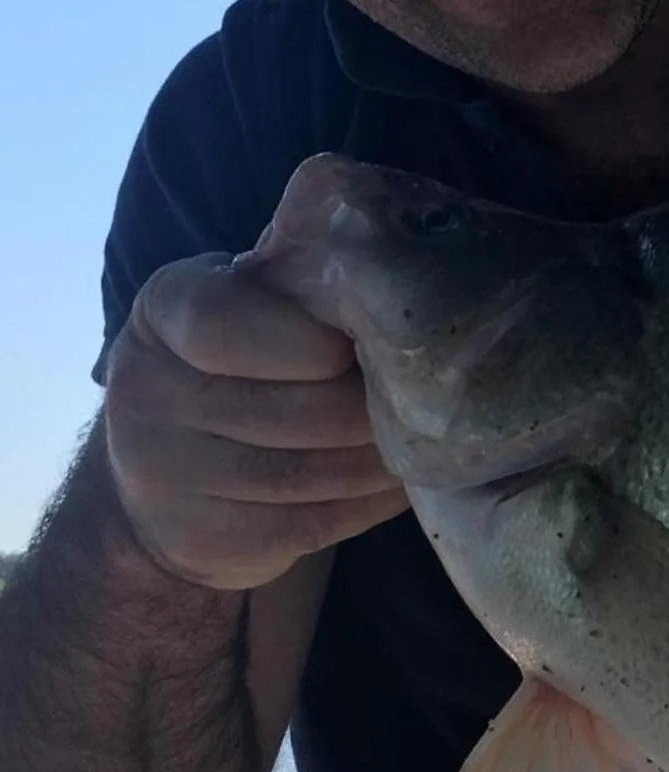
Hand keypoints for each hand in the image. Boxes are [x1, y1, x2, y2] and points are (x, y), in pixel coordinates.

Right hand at [102, 253, 408, 591]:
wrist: (166, 481)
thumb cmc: (239, 366)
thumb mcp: (249, 303)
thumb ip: (295, 276)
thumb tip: (347, 233)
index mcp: (162, 312)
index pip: (225, 323)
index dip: (311, 342)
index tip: (355, 349)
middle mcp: (144, 392)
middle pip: (293, 409)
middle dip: (370, 408)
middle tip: (420, 403)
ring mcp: (161, 474)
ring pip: (310, 472)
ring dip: (382, 460)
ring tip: (421, 443)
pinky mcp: (202, 538)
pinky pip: (313, 522)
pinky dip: (372, 503)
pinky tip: (397, 484)